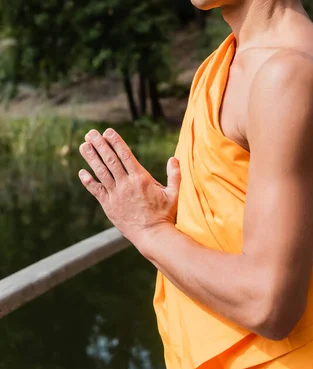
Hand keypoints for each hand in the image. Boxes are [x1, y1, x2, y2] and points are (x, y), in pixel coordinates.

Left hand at [78, 128, 180, 249]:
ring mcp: (116, 195)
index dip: (115, 142)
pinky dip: (88, 181)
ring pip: (101, 172)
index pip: (125, 155)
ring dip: (91, 158)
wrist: (152, 236)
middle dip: (99, 145)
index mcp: (140, 178)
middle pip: (110, 160)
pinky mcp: (109, 206)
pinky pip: (96, 191)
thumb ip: (174, 175)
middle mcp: (126, 184)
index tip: (107, 132)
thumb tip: (174, 158)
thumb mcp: (173, 193)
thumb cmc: (164, 215)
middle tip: (91, 133)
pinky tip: (81, 172)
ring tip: (83, 146)